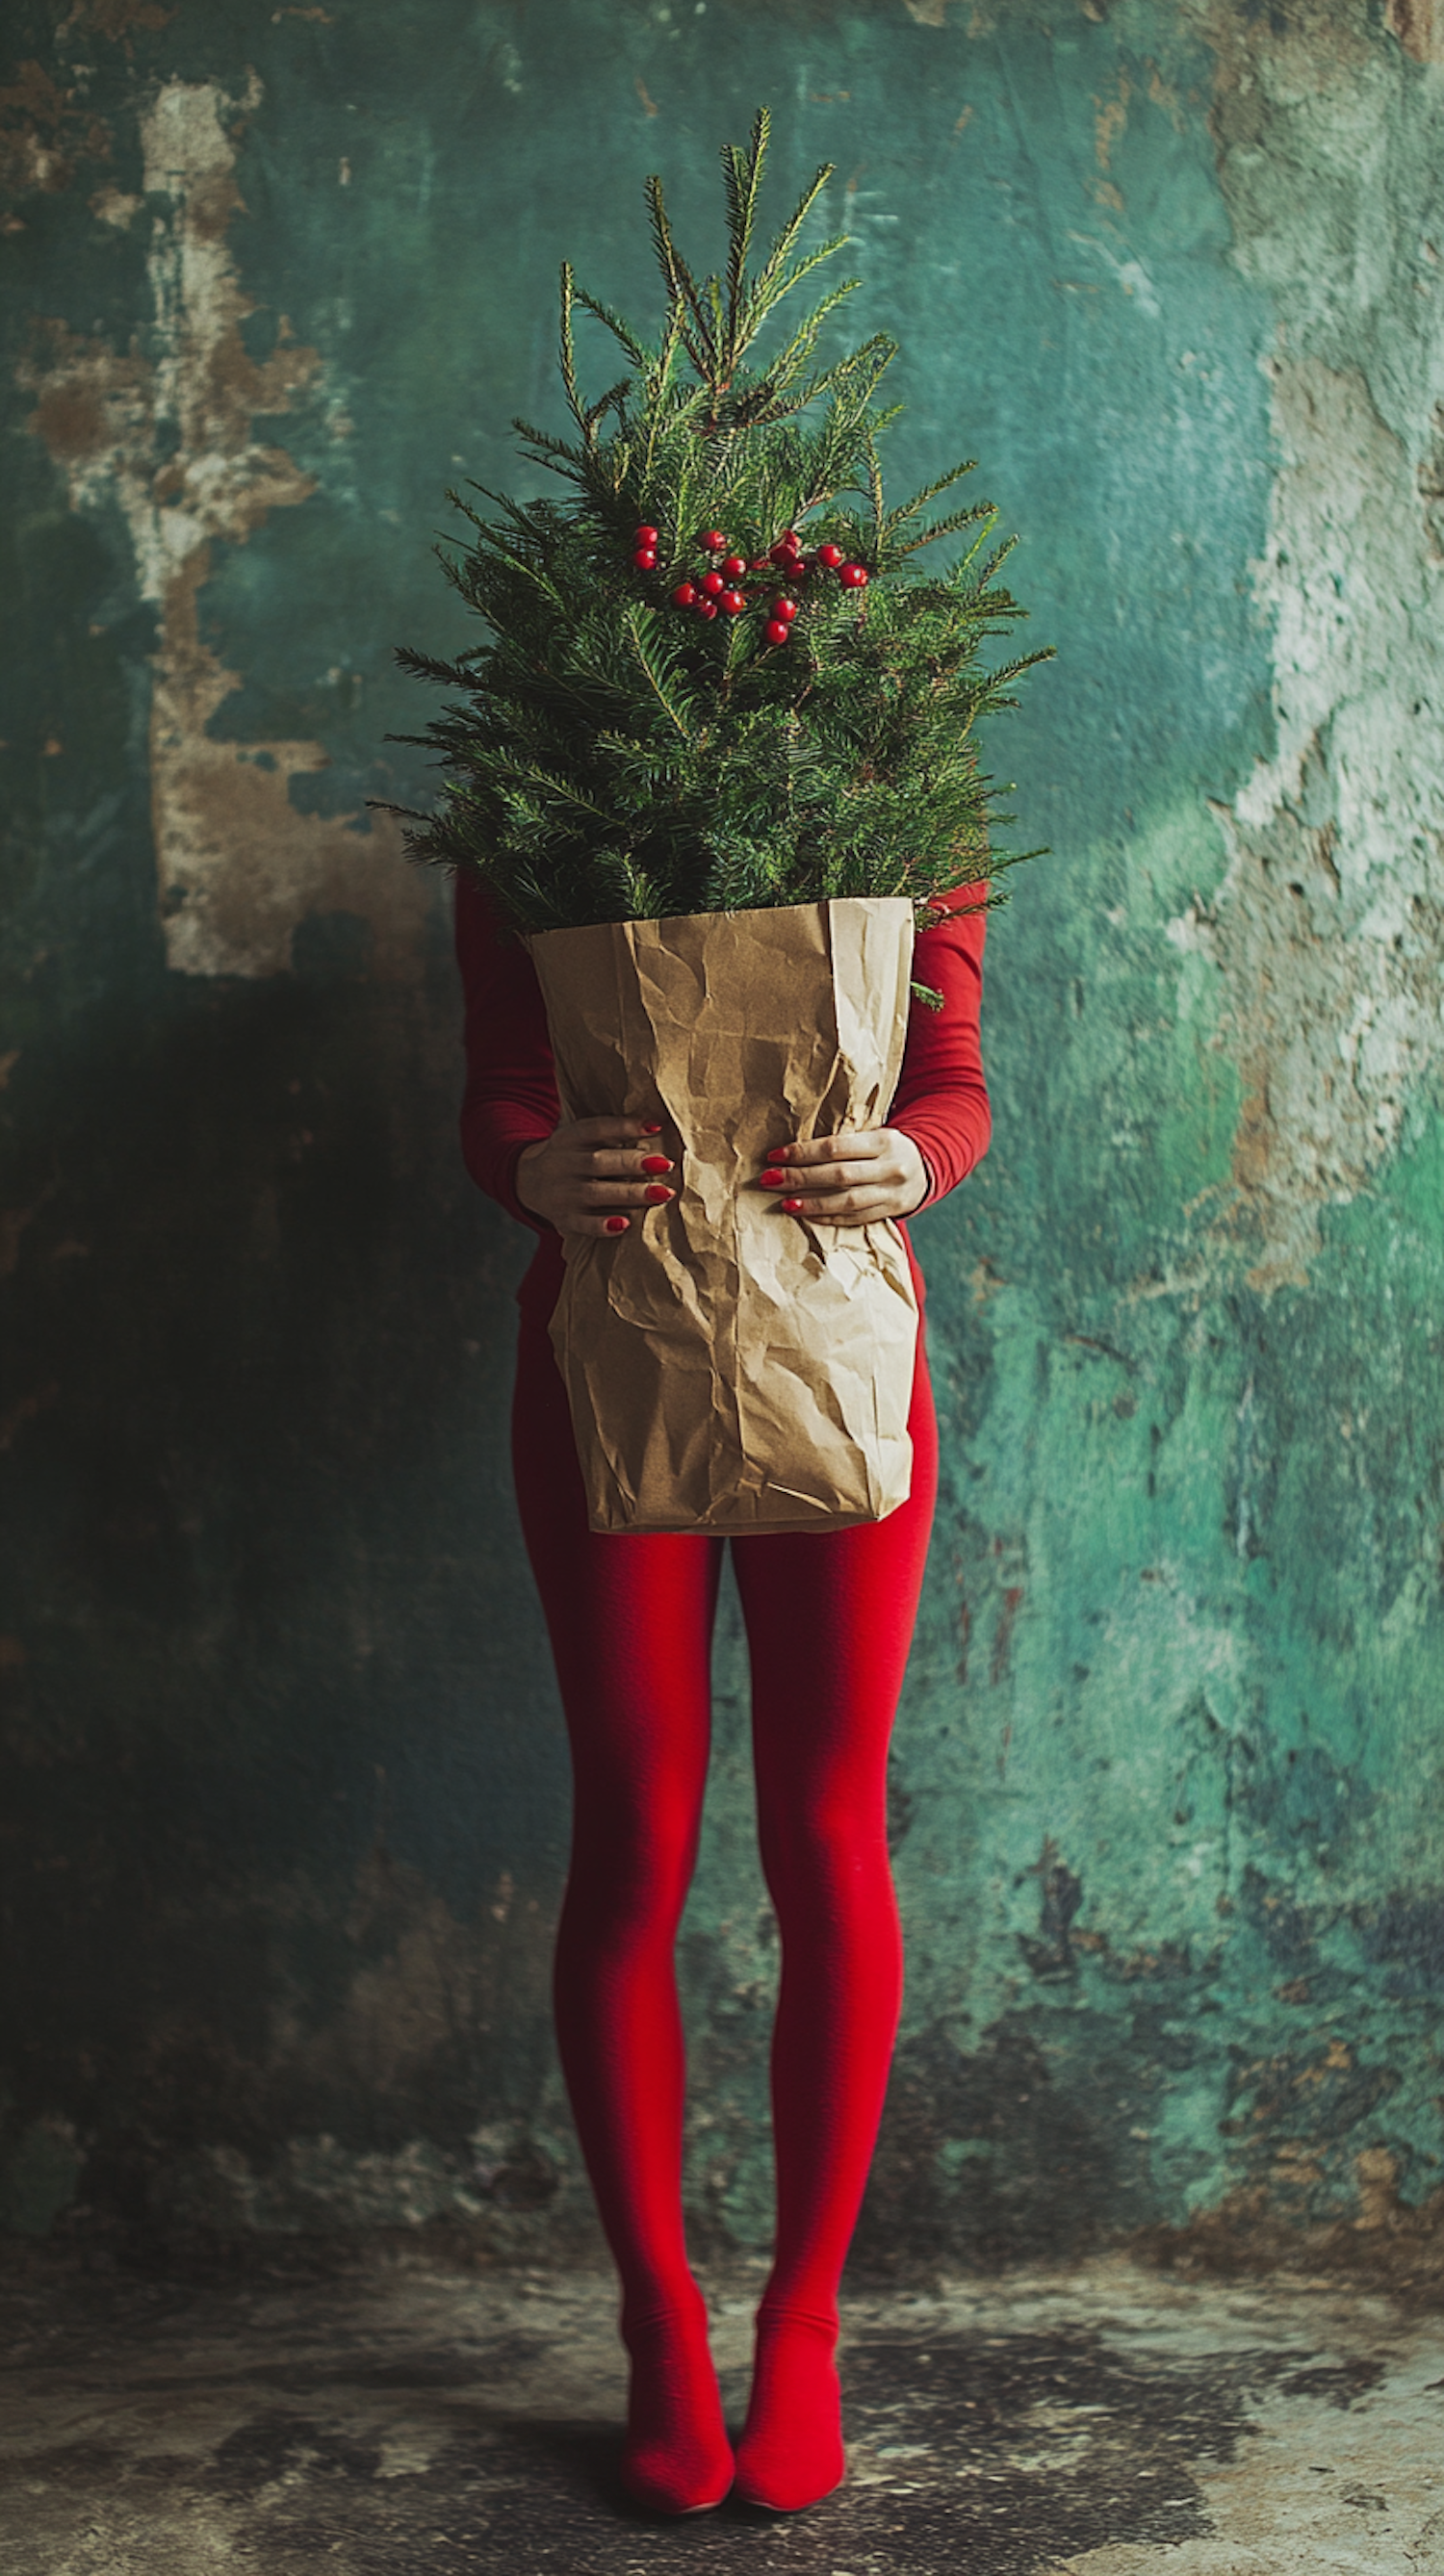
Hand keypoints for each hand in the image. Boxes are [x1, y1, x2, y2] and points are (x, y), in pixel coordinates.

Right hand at [515, 1116, 673, 1237]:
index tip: (656, 1126)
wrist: (525, 1180)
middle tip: (666, 1164)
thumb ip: (610, 1134)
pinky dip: (602, 1225)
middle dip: (633, 1163)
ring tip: (662, 1193)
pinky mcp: (563, 1218)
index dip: (625, 1126)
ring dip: (630, 1194)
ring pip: (595, 1193)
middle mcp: (564, 1163)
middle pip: (598, 1162)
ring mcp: (563, 1193)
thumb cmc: (571, 1155)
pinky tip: (625, 1224)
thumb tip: (657, 1128)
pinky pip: (582, 1224)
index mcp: (570, 1138)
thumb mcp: (580, 1137)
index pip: (597, 1129)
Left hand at [757, 1128, 929, 1223]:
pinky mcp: (890, 1212)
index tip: (774, 1155)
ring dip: (812, 1203)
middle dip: (800, 1177)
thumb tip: (795, 1149)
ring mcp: (891, 1193)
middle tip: (769, 1179)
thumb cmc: (886, 1146)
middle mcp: (890, 1168)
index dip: (803, 1152)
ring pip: (847, 1201)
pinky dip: (829, 1217)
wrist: (927, 1166)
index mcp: (884, 1141)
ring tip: (784, 1203)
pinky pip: (855, 1218)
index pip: (836, 1148)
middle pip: (838, 1175)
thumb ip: (844, 1141)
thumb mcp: (873, 1133)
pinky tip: (806, 1215)